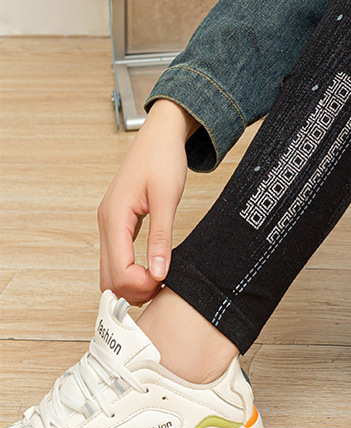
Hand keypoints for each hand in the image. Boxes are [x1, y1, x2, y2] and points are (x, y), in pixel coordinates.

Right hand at [98, 100, 198, 305]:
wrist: (160, 136)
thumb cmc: (162, 159)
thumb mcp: (167, 198)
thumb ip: (162, 237)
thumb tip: (160, 272)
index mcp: (114, 218)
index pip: (118, 270)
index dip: (141, 284)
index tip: (165, 282)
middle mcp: (106, 224)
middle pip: (109, 277)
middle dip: (134, 290)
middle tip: (164, 287)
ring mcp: (110, 224)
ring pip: (111, 271)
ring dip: (133, 283)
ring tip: (161, 281)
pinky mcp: (118, 223)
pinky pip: (118, 258)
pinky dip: (132, 271)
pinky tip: (153, 271)